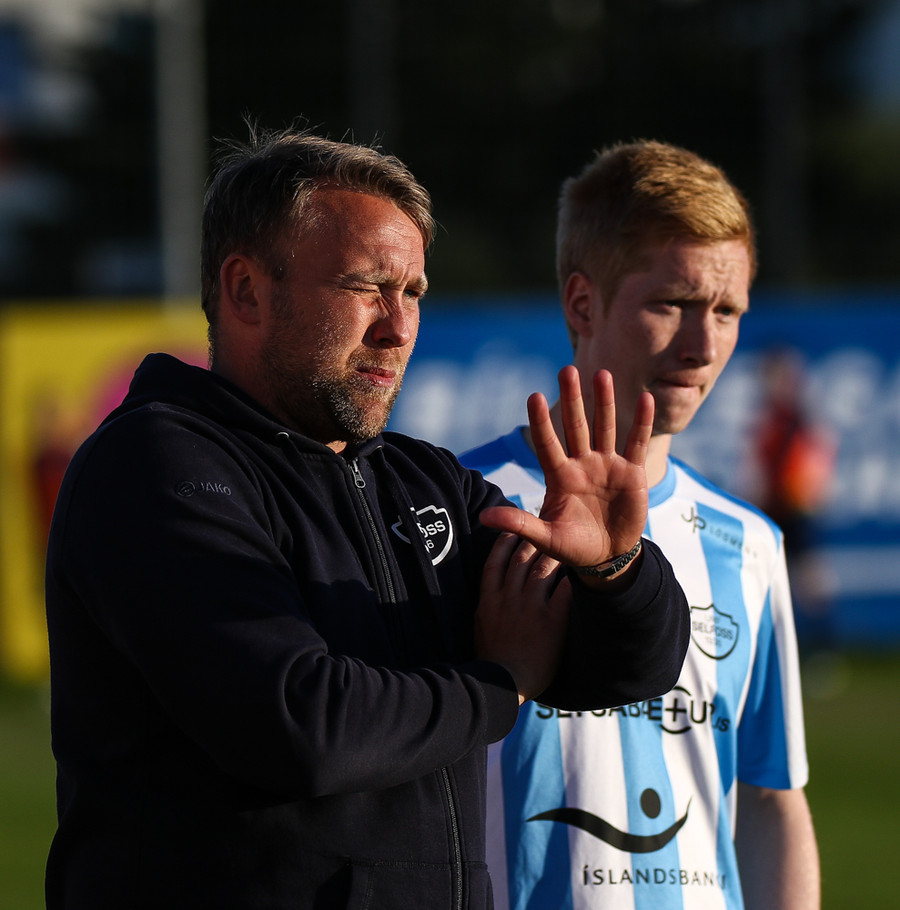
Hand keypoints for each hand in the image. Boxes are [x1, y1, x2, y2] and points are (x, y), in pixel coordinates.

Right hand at [475, 533, 571, 703]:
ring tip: (561, 545)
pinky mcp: (550, 620)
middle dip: (531, 540)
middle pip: (520, 560)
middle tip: (542, 529)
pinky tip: (578, 570)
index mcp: (489, 600)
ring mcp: (529, 608)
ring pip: (542, 569)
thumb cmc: (490, 660)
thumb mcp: (480, 627)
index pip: (495, 562)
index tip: (511, 532)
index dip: (503, 544)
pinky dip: (570, 579)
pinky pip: (563, 592)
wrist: (501, 684)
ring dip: (552, 553)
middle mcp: (508, 598)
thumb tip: (491, 595)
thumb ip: (487, 608)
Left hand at [478, 366, 652, 581]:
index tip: (534, 395)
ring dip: (604, 401)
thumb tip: (483, 518)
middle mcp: (581, 465)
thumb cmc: (573, 547)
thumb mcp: (545, 538)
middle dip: (572, 399)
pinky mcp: (631, 473)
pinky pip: (636, 442)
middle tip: (567, 369)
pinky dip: (641, 422)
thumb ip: (519, 524)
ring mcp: (607, 466)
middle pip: (575, 426)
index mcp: (559, 477)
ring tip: (601, 374)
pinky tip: (645, 398)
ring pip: (605, 427)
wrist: (607, 557)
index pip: (547, 443)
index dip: (541, 421)